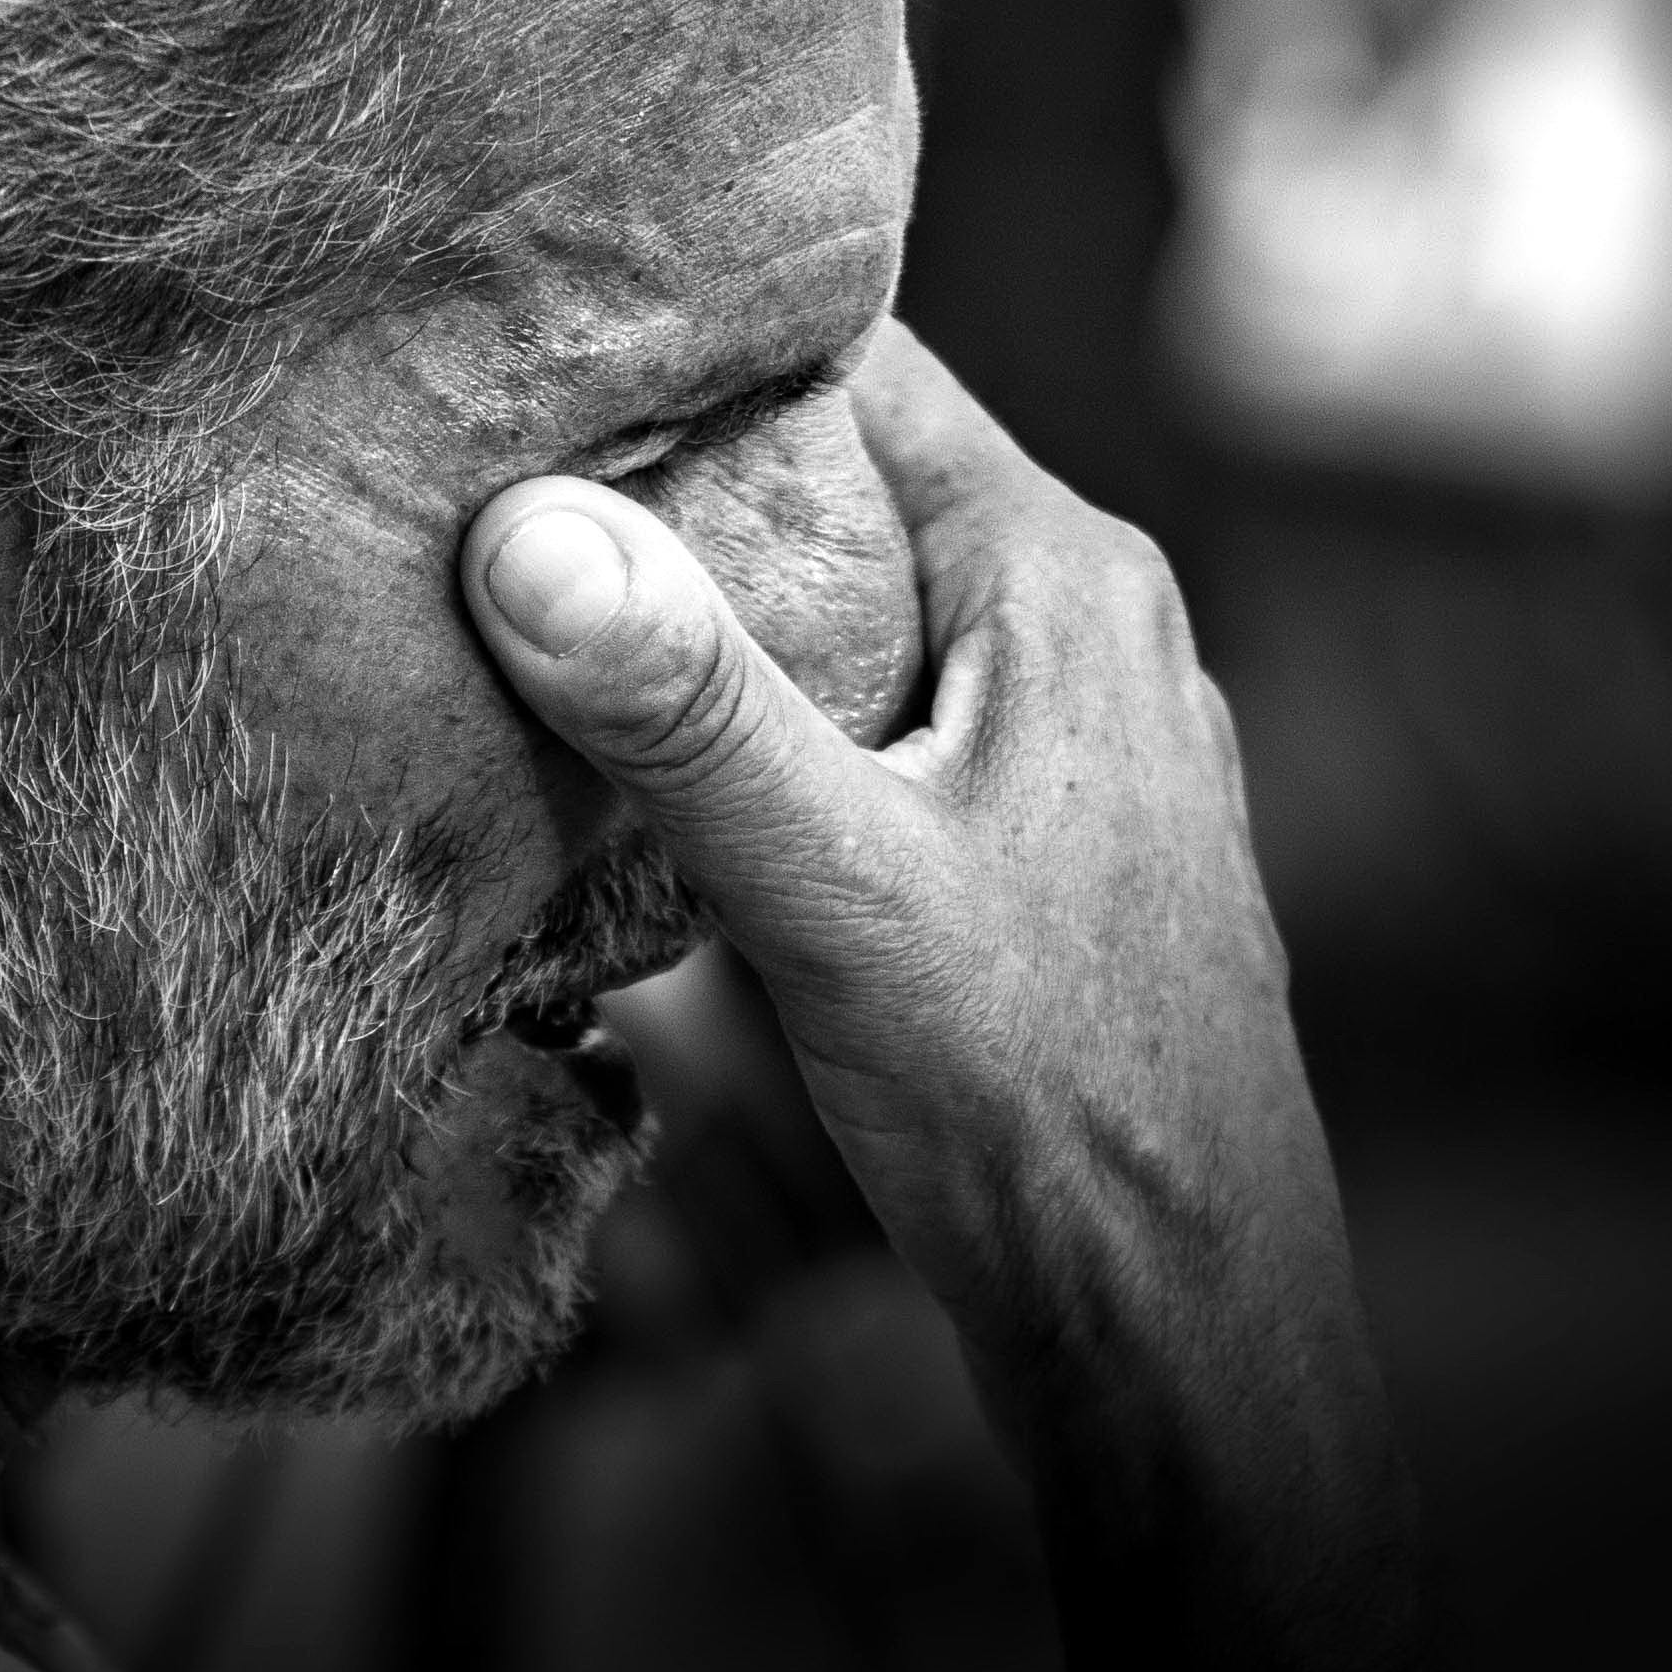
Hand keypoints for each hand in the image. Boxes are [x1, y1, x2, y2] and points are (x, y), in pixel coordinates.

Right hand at [460, 322, 1363, 1453]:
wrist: (1182, 1324)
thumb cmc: (1043, 1110)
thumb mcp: (834, 896)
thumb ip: (686, 709)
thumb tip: (526, 524)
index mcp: (1064, 574)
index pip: (855, 362)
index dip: (689, 346)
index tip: (525, 349)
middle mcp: (1096, 619)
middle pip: (849, 479)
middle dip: (684, 480)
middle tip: (488, 482)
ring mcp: (1085, 729)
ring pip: (870, 600)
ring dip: (730, 612)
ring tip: (546, 615)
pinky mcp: (1056, 831)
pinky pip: (894, 706)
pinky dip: (787, 714)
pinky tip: (674, 775)